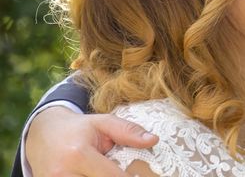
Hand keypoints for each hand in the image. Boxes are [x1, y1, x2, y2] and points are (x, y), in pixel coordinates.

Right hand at [25, 106, 158, 176]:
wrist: (42, 134)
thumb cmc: (79, 129)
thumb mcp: (103, 123)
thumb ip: (128, 131)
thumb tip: (154, 140)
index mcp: (79, 154)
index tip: (139, 176)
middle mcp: (63, 174)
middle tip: (129, 174)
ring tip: (108, 171)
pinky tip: (95, 175)